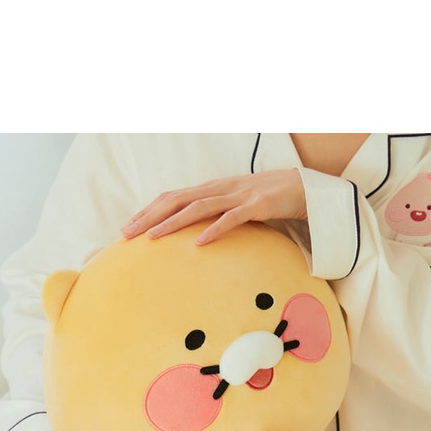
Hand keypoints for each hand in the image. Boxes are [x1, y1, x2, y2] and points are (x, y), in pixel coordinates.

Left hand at [120, 169, 306, 245]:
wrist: (303, 187)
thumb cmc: (265, 200)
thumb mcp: (233, 207)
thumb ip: (213, 216)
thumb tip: (191, 237)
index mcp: (210, 189)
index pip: (171, 198)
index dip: (147, 211)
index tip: (127, 228)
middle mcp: (219, 189)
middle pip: (177, 200)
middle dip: (149, 216)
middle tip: (127, 234)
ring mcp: (237, 195)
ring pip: (198, 208)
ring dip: (173, 222)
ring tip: (153, 237)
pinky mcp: (257, 206)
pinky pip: (232, 218)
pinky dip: (214, 230)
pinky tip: (199, 243)